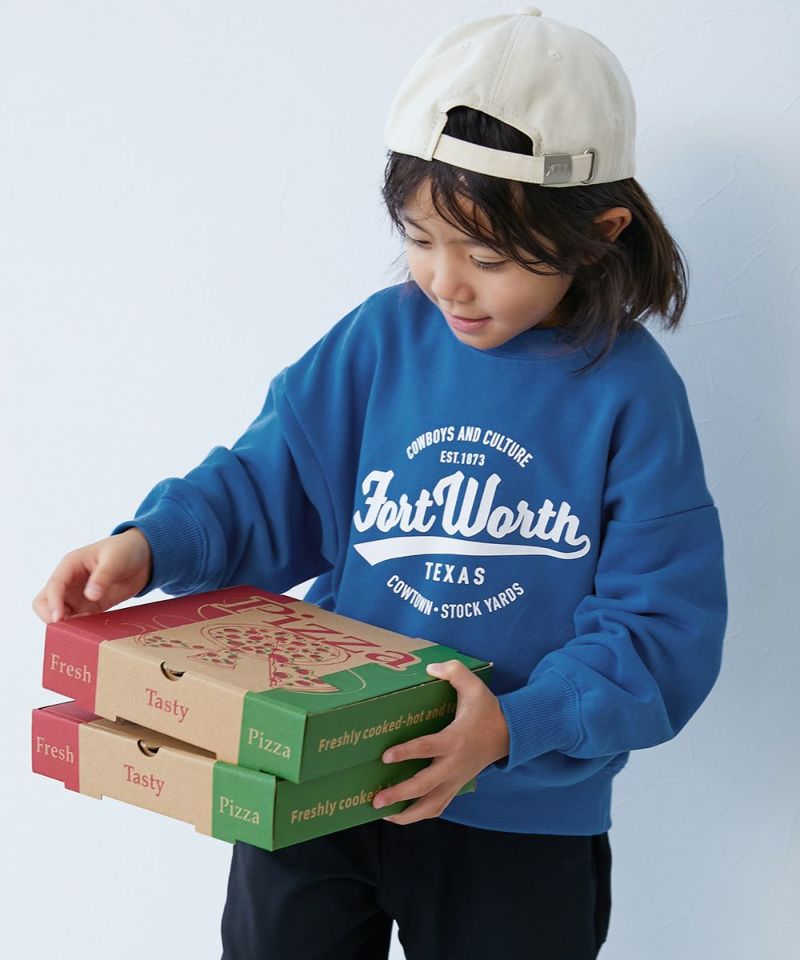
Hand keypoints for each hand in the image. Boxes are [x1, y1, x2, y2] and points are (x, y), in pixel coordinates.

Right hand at [31, 528, 152, 623]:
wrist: (144, 557)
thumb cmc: (126, 550)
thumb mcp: (116, 560)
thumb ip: (103, 577)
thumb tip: (90, 595)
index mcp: (70, 565)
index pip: (54, 586)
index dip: (54, 603)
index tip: (59, 618)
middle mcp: (69, 581)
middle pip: (45, 602)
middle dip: (51, 616)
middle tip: (70, 626)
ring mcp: (78, 595)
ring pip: (59, 614)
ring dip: (66, 624)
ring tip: (84, 629)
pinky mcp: (90, 606)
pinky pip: (77, 620)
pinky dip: (80, 627)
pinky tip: (92, 630)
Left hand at [373, 659, 508, 824]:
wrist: (509, 734)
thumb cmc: (487, 709)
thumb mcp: (474, 684)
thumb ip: (453, 671)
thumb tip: (430, 668)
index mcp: (455, 739)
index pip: (427, 748)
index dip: (406, 752)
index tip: (385, 757)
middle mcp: (453, 764)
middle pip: (424, 785)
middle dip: (399, 793)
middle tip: (375, 798)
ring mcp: (455, 780)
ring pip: (430, 806)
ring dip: (406, 814)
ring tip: (383, 814)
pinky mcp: (456, 787)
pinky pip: (437, 808)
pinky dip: (418, 815)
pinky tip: (399, 815)